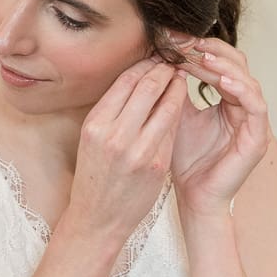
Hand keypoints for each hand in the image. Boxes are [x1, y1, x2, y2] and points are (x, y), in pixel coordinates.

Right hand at [67, 57, 187, 243]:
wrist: (98, 219)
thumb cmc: (96, 176)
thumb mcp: (94, 139)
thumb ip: (114, 111)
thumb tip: (140, 79)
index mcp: (95, 124)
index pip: (126, 80)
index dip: (145, 64)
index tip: (156, 58)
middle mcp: (115, 135)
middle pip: (147, 87)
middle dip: (165, 69)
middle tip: (175, 61)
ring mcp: (138, 151)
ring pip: (166, 105)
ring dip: (178, 87)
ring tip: (182, 78)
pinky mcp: (157, 165)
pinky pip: (173, 129)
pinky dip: (179, 112)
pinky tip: (182, 104)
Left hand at [160, 35, 271, 218]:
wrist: (194, 197)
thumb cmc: (185, 161)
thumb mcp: (175, 117)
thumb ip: (174, 91)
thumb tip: (160, 59)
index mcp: (227, 99)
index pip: (218, 62)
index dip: (199, 48)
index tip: (174, 38)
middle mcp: (243, 106)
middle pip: (235, 64)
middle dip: (210, 50)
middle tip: (186, 40)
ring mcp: (253, 121)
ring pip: (246, 79)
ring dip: (224, 65)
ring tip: (202, 55)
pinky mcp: (258, 137)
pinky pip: (256, 105)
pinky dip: (240, 89)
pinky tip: (222, 80)